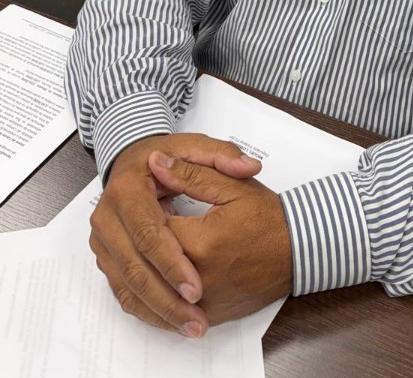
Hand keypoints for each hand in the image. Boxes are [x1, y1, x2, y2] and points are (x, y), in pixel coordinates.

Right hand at [90, 133, 261, 336]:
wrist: (135, 158)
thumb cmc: (168, 154)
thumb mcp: (197, 145)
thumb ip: (224, 156)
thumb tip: (249, 167)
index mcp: (127, 189)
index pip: (149, 233)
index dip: (173, 263)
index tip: (198, 288)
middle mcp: (107, 215)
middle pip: (133, 266)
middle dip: (165, 297)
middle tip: (197, 317)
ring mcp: (102, 238)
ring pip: (126, 284)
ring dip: (157, 310)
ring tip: (191, 326)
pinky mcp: (105, 254)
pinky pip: (121, 289)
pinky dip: (146, 308)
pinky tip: (172, 321)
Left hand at [148, 152, 292, 324]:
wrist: (300, 250)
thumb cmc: (268, 217)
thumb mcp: (231, 186)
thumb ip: (189, 174)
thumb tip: (155, 162)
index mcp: (200, 243)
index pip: (150, 229)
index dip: (143, 212)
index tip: (145, 200)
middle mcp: (198, 280)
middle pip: (149, 264)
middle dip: (140, 243)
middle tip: (139, 225)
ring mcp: (204, 303)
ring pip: (156, 292)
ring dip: (144, 272)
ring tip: (144, 250)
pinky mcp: (211, 315)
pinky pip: (173, 311)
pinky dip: (160, 296)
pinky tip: (157, 278)